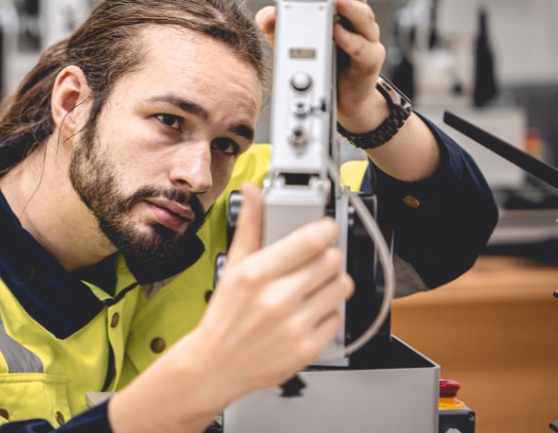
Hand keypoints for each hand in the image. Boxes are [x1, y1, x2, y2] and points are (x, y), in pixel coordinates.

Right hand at [188, 183, 353, 403]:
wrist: (215, 365)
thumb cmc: (225, 315)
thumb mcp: (233, 266)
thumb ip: (249, 226)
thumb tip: (252, 191)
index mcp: (256, 273)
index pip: (310, 240)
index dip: (325, 229)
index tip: (325, 229)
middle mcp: (277, 299)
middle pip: (332, 260)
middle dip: (328, 256)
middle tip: (316, 261)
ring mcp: (294, 325)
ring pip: (341, 287)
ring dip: (333, 283)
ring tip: (314, 287)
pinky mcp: (307, 348)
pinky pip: (338, 317)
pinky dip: (328, 313)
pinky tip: (308, 313)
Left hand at [256, 0, 387, 131]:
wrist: (339, 99)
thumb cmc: (320, 64)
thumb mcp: (290, 43)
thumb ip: (277, 26)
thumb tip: (268, 13)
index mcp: (340, 8)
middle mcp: (356, 19)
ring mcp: (366, 38)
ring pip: (364, 16)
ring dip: (349, 7)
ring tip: (334, 1)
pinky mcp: (370, 60)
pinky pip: (362, 47)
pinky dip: (349, 40)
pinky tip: (337, 33)